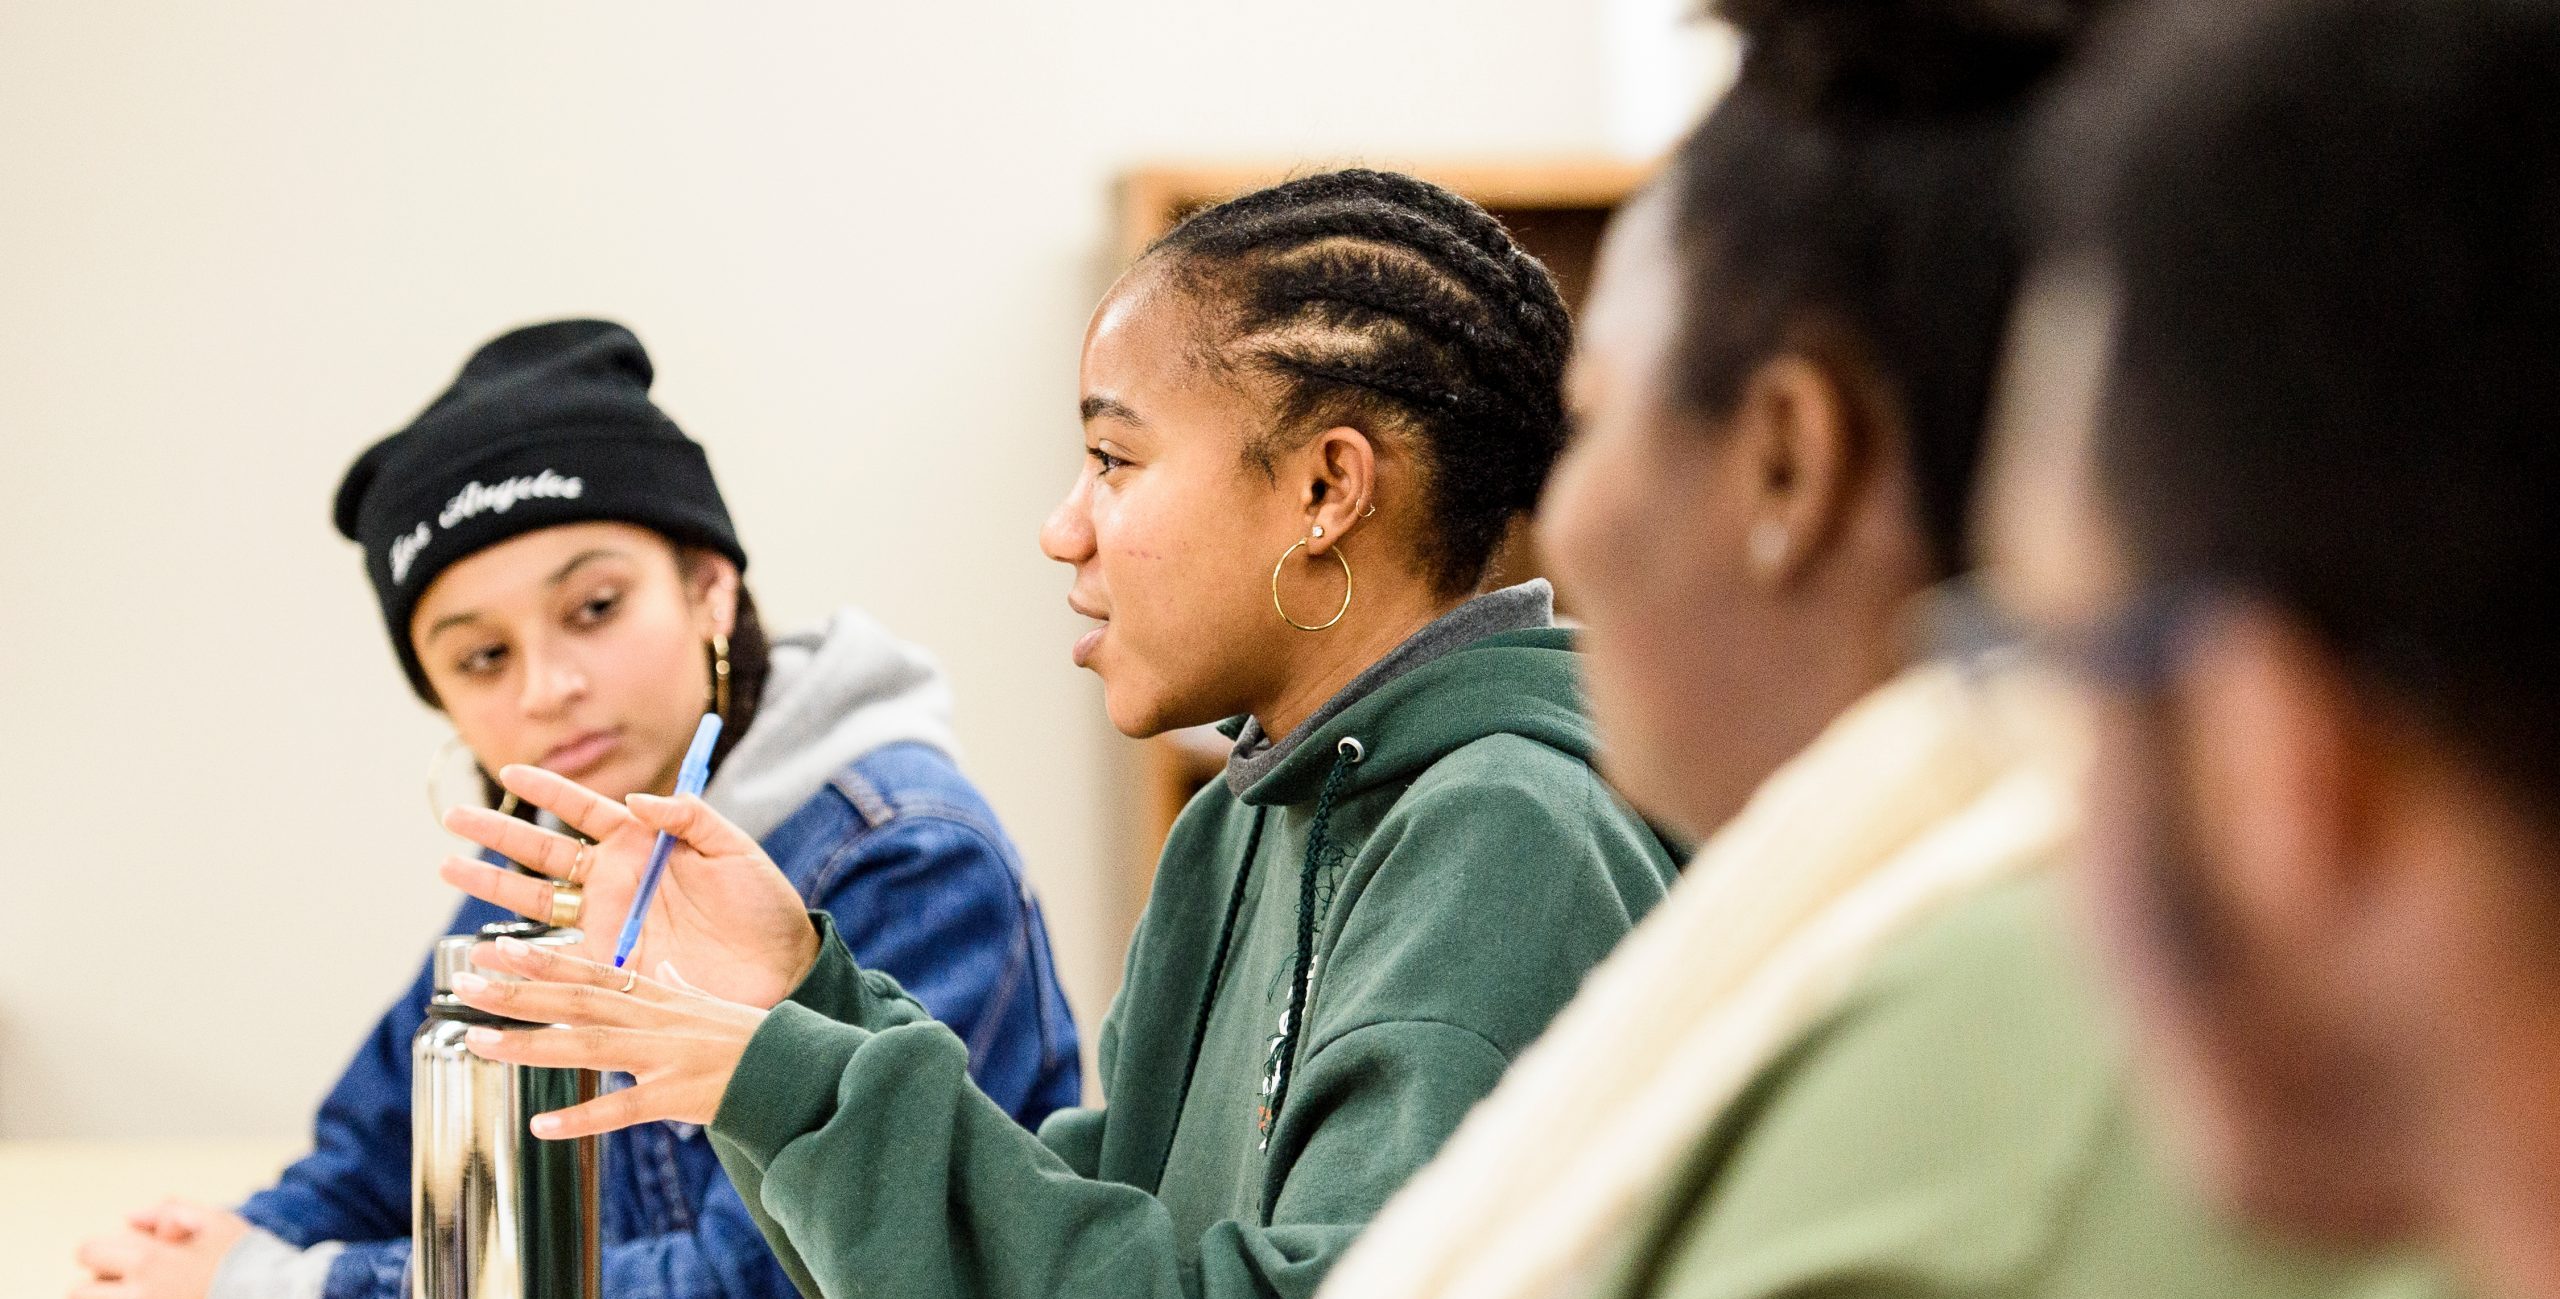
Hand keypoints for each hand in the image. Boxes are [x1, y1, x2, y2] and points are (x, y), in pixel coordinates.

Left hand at [71, 1205, 245, 1298]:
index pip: (89, 1251)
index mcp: (151, 1259)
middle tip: (127, 1284)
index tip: (124, 1257)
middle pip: (80, 1291)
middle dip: (97, 1284)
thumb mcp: (218, 1222)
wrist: (280, 1297)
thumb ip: (172, 1211)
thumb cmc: (250, 1260)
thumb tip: (129, 1216)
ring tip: (136, 1295)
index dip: (104, 1250)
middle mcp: (140, 1294)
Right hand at [441, 765, 819, 1008]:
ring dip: (492, 884)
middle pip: (544, 851)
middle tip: (453, 817)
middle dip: (498, 833)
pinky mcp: (610, 965)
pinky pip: (557, 955)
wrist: (780, 970)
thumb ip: (688, 818)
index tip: (508, 772)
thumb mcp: (733, 850)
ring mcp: (609, 922)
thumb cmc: (764, 906)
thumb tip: (636, 799)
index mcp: (644, 843)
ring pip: (538, 898)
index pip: (584, 809)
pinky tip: (484, 948)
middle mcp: (617, 881)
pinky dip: (518, 952)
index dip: (547, 790)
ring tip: (448, 867)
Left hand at [453, 938, 763, 1137]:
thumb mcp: (710, 1001)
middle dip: (517, 992)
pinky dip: (582, 1118)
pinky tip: (543, 1124)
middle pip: (574, 1000)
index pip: (588, 970)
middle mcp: (653, 1019)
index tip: (494, 950)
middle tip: (466, 984)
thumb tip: (668, 970)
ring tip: (479, 1042)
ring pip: (586, 1045)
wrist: (794, 1068)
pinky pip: (622, 1108)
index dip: (539, 960)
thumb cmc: (751, 1037)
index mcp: (656, 996)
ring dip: (530, 1043)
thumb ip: (680, 986)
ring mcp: (662, 1056)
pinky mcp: (675, 1095)